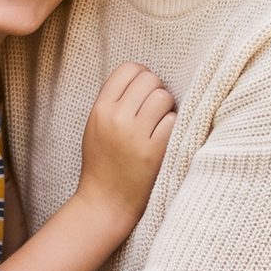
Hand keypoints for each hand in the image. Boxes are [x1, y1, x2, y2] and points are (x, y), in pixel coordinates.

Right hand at [75, 63, 175, 221]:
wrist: (106, 201)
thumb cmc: (103, 162)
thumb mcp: (96, 125)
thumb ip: (114, 100)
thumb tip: (144, 77)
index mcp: (100, 109)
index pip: (128, 69)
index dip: (141, 75)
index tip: (144, 90)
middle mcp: (116, 118)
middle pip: (150, 79)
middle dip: (156, 91)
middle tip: (154, 110)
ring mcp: (136, 135)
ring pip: (164, 97)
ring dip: (167, 108)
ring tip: (159, 123)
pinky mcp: (154, 151)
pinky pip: (174, 121)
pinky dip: (173, 126)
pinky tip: (165, 137)